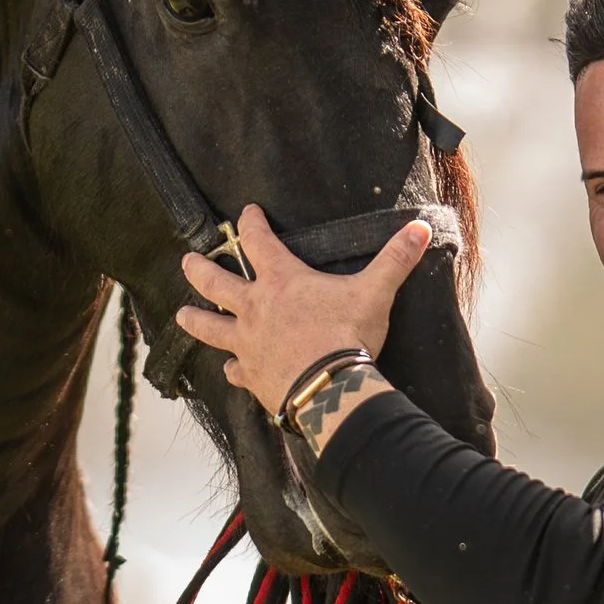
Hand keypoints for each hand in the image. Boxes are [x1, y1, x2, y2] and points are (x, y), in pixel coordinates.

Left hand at [175, 204, 435, 434]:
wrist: (331, 391)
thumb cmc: (348, 336)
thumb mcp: (375, 292)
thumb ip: (396, 259)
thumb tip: (423, 228)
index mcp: (281, 282)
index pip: (258, 242)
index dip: (249, 223)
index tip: (244, 212)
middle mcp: (254, 310)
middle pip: (216, 284)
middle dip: (199, 270)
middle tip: (186, 261)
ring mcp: (248, 345)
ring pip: (210, 328)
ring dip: (195, 320)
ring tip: (180, 314)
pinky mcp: (252, 377)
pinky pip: (235, 371)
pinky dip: (232, 369)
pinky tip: (230, 369)